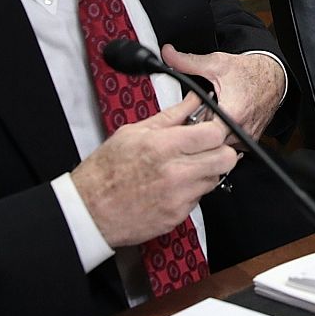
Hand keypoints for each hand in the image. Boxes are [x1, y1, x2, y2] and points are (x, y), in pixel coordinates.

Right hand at [71, 95, 237, 247]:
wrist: (89, 210)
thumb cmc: (106, 170)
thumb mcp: (134, 132)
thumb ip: (171, 116)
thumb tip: (194, 99)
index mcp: (164, 146)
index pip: (215, 134)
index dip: (217, 128)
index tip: (211, 128)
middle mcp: (175, 172)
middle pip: (225, 158)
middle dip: (220, 150)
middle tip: (206, 148)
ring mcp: (178, 197)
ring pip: (216, 178)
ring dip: (207, 171)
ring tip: (185, 167)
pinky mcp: (177, 216)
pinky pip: (200, 198)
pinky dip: (192, 190)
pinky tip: (173, 185)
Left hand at [160, 44, 286, 143]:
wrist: (273, 75)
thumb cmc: (249, 72)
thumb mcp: (216, 63)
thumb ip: (187, 61)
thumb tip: (167, 54)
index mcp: (232, 114)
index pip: (202, 135)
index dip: (191, 126)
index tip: (189, 115)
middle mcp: (241, 130)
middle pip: (210, 143)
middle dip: (200, 129)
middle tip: (200, 112)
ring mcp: (247, 137)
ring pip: (220, 146)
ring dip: (212, 134)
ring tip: (212, 116)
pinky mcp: (251, 140)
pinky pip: (231, 146)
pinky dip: (224, 136)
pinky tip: (221, 121)